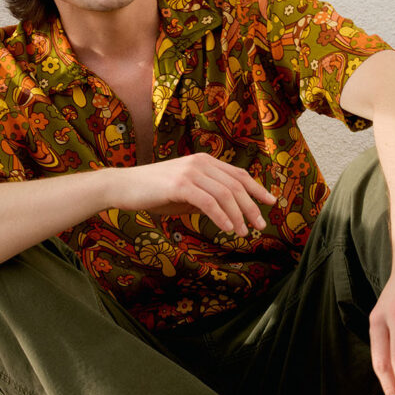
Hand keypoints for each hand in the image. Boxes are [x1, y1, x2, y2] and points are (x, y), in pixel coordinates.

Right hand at [112, 153, 275, 235]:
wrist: (123, 186)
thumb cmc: (152, 191)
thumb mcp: (184, 192)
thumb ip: (205, 196)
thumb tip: (226, 211)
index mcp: (203, 161)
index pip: (238, 175)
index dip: (257, 189)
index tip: (271, 203)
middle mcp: (200, 163)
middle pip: (236, 185)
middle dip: (252, 206)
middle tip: (260, 225)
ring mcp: (190, 172)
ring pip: (225, 194)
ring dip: (239, 215)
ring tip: (244, 232)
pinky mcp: (180, 185)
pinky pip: (209, 202)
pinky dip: (222, 216)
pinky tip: (228, 228)